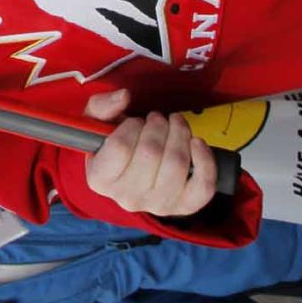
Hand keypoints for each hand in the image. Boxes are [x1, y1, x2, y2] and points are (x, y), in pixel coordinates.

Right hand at [83, 89, 217, 215]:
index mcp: (100, 179)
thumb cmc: (112, 144)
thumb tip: (124, 96)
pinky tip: (197, 142)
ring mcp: (157, 205)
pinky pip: (203, 186)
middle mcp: (127, 198)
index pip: (120, 147)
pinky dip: (205, 161)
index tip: (134, 122)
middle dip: (158, 125)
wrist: (132, 173)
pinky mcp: (184, 206)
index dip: (131, 126)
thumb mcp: (97, 122)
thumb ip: (103, 105)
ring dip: (179, 134)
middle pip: (151, 153)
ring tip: (174, 124)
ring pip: (176, 164)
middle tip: (156, 119)